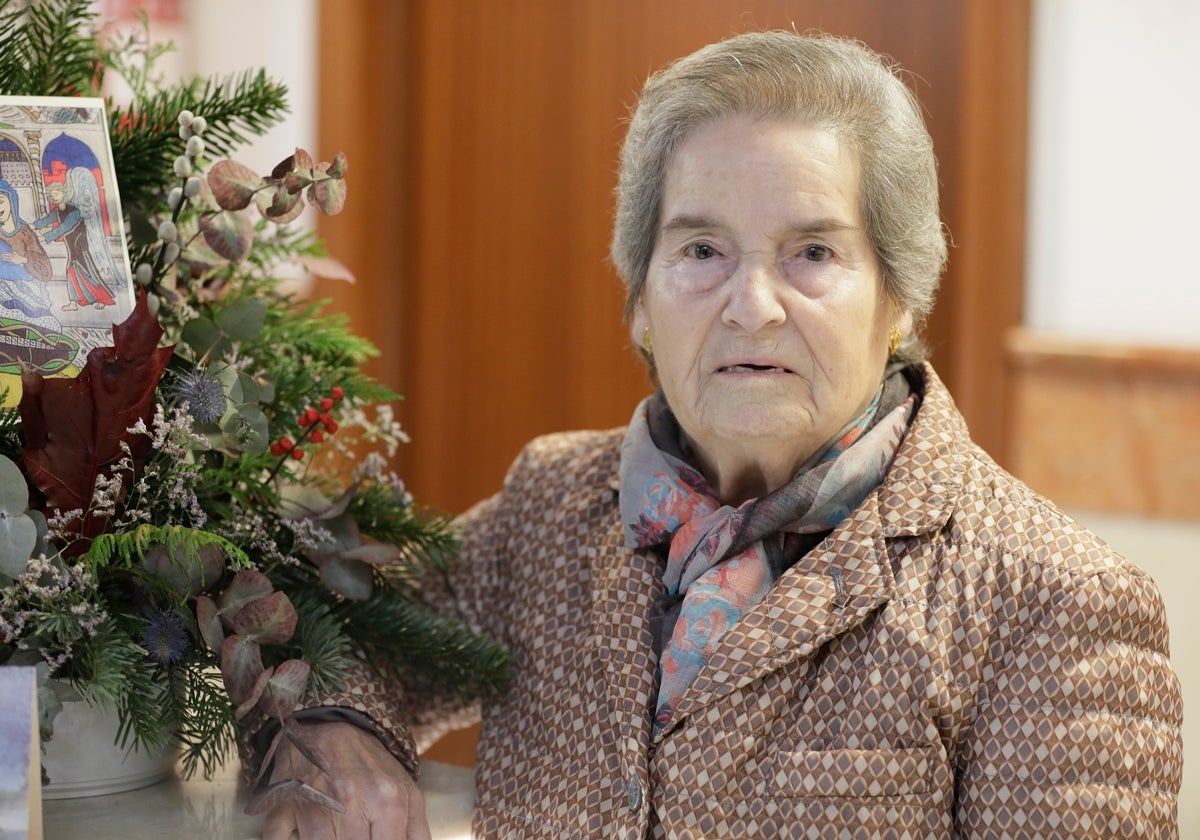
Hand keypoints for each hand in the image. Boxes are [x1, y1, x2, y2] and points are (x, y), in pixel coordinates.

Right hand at [260, 720, 430, 839]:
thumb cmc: (371, 766)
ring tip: (333, 833)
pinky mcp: (283, 803)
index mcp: (388, 801)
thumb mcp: (407, 792)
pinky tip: (299, 834)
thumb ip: (416, 832)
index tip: (375, 839)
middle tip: (355, 833)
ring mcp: (315, 802)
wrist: (331, 728)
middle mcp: (352, 800)